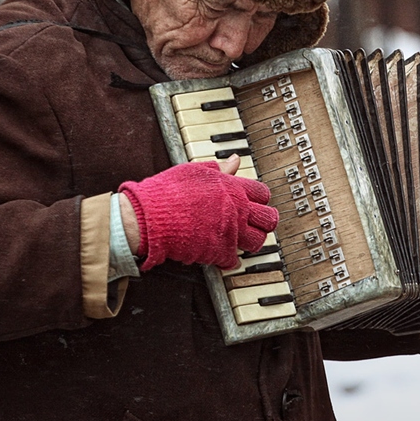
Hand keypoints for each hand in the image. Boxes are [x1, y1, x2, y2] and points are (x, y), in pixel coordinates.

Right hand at [119, 157, 277, 270]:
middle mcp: (236, 209)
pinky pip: (235, 260)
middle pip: (269, 219)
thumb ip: (220, 168)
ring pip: (258, 242)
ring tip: (240, 240)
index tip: (254, 203)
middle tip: (254, 224)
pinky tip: (221, 255)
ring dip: (251, 242)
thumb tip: (235, 159)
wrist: (150, 217)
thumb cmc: (168, 191)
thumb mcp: (195, 171)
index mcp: (232, 187)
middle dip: (264, 222)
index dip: (260, 199)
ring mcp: (230, 231)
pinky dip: (229, 260)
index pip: (263, 193)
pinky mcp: (219, 252)